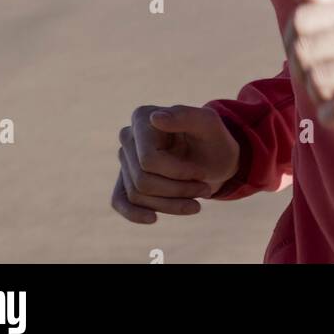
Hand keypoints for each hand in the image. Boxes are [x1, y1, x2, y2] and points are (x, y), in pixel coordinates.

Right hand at [111, 103, 240, 223]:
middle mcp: (128, 136)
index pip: (148, 161)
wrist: (214, 156)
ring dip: (170, 204)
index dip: (177, 173)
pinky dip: (134, 214)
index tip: (201, 174)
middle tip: (205, 190)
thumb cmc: (212, 137)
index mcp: (142, 117)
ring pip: (137, 195)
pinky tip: (153, 218)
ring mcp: (125, 158)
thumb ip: (184, 116)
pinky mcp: (125, 177)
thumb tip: (154, 118)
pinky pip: (119, 200)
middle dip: (176, 191)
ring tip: (196, 202)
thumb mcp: (208, 123)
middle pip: (142, 181)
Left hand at [283, 0, 333, 128]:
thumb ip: (331, 1)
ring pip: (319, 82)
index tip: (299, 56)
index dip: (289, 41)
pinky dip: (331, 117)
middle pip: (304, 52)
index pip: (301, 21)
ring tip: (328, 98)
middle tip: (312, 82)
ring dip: (317, 97)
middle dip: (300, 72)